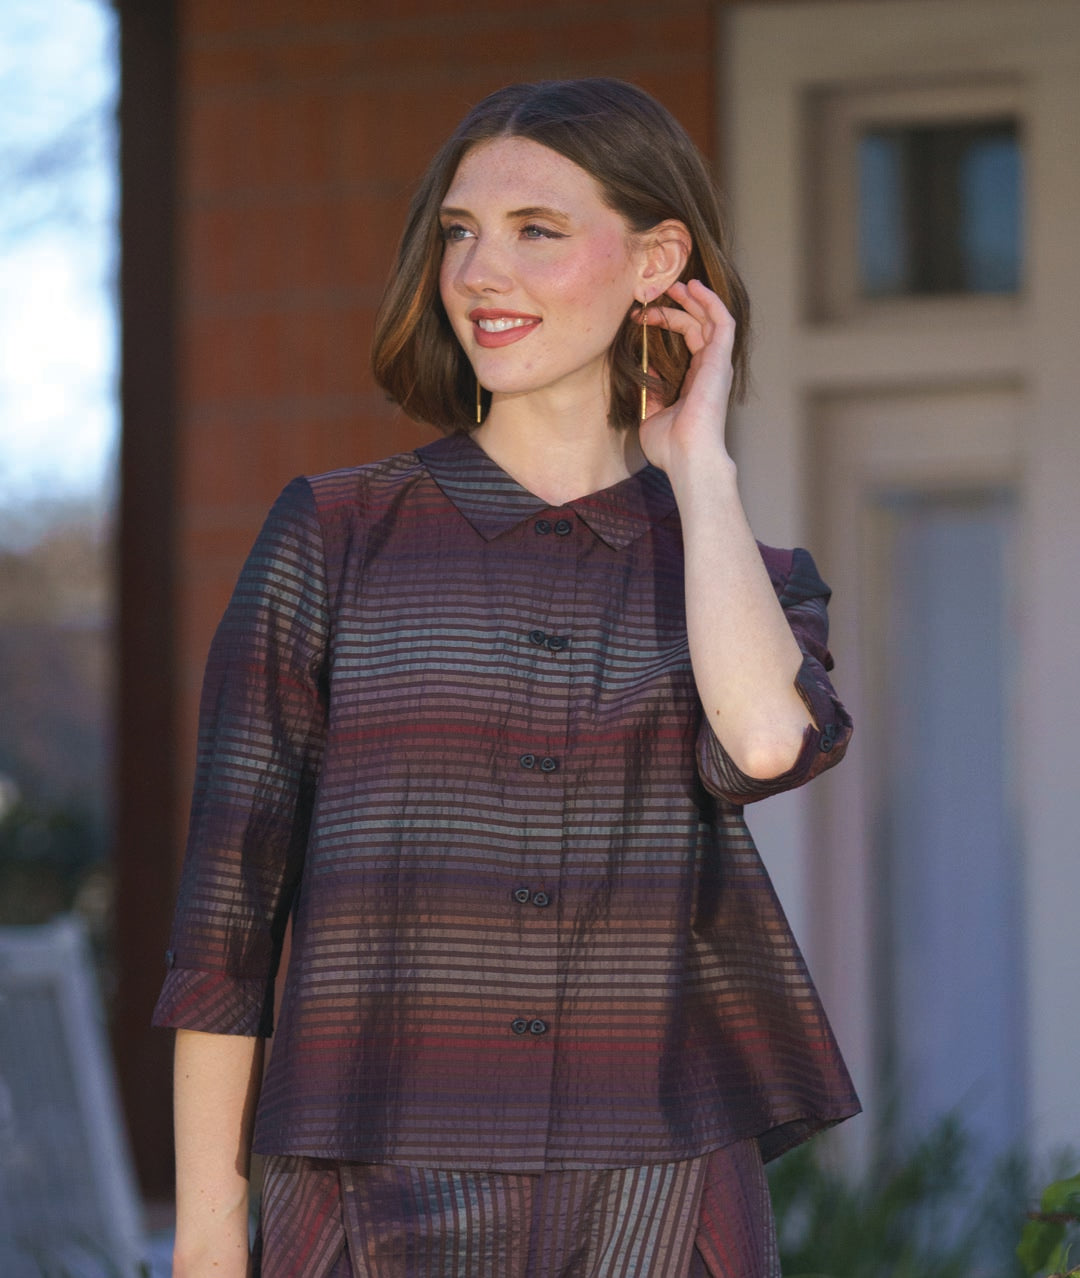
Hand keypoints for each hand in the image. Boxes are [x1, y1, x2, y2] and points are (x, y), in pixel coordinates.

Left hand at [636, 279, 735, 479]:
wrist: (687, 458)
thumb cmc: (670, 446)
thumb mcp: (652, 414)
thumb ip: (652, 392)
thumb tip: (647, 368)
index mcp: (695, 382)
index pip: (688, 341)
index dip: (667, 323)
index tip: (642, 318)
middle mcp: (709, 370)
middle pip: (698, 326)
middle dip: (679, 306)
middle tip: (658, 293)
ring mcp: (717, 365)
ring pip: (712, 320)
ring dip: (696, 298)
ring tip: (678, 283)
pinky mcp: (720, 361)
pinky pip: (722, 323)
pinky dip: (711, 302)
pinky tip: (694, 288)